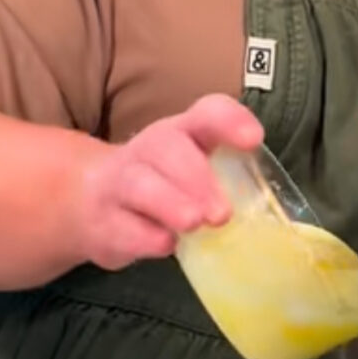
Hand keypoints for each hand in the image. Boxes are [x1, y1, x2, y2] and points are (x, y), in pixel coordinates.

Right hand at [76, 95, 263, 269]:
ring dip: (170, 202)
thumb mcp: (194, 172)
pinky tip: (164, 244)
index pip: (206, 113)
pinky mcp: (103, 221)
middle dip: (196, 177)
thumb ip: (228, 181)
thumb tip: (267, 212)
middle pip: (167, 147)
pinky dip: (144, 236)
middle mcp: (149, 151)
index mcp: (182, 134)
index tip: (253, 140)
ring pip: (140, 185)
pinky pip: (122, 226)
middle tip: (222, 212)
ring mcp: (120, 184)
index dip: (229, 121)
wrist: (90, 200)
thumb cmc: (164, 185)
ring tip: (194, 222)